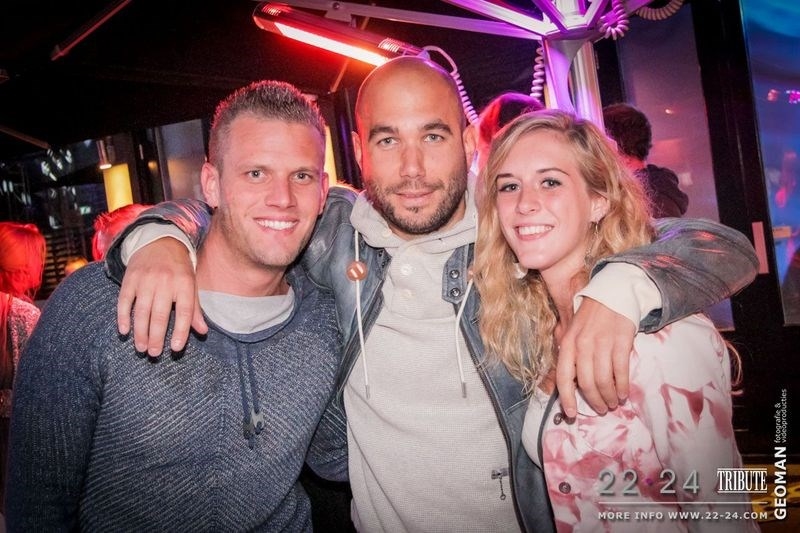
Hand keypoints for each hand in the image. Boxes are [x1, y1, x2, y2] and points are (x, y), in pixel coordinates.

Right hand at [116, 237, 206, 355]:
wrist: (159, 241)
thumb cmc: (179, 269)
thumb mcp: (191, 285)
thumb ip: (195, 309)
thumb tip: (202, 332)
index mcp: (185, 283)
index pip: (185, 311)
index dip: (181, 331)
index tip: (176, 348)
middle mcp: (166, 281)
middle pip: (160, 314)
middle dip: (157, 337)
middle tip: (154, 354)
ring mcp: (146, 279)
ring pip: (142, 310)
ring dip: (140, 331)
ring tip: (141, 348)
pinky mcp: (130, 277)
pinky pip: (124, 300)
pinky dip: (123, 316)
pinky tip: (124, 331)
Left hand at [556, 297, 634, 417]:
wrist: (612, 294)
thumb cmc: (590, 317)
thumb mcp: (572, 332)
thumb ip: (570, 354)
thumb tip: (570, 383)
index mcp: (568, 343)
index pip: (564, 377)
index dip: (567, 398)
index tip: (571, 414)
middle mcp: (583, 345)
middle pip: (587, 383)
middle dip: (594, 401)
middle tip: (600, 409)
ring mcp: (603, 343)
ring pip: (604, 380)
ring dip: (609, 396)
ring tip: (613, 402)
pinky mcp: (621, 342)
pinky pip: (621, 371)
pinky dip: (622, 386)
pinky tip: (624, 392)